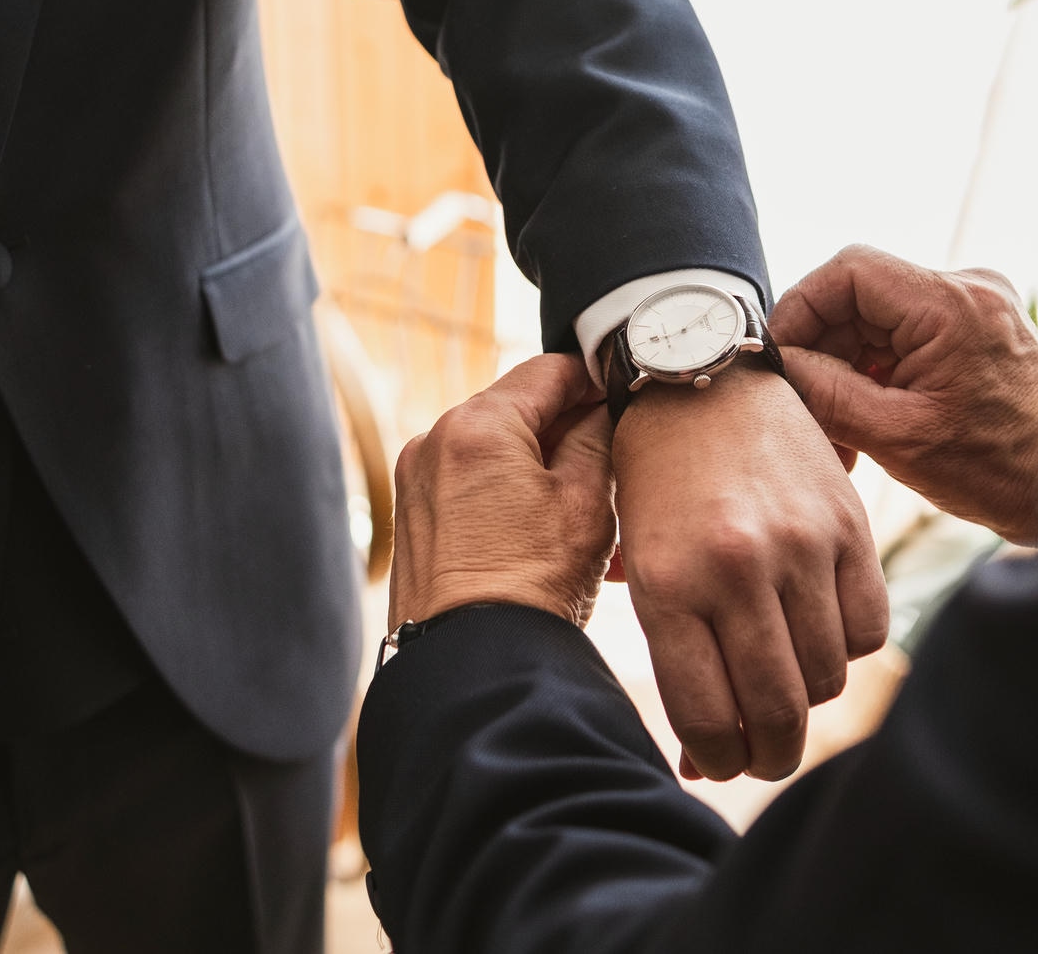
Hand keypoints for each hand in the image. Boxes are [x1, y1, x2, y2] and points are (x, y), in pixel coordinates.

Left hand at [389, 353, 615, 631]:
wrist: (476, 668)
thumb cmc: (534, 587)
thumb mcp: (587, 502)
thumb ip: (596, 437)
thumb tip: (599, 409)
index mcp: (476, 425)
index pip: (547, 370)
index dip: (593, 377)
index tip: (623, 394)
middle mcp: (434, 442)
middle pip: (517, 412)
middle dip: (569, 431)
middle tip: (617, 460)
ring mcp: (417, 484)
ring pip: (497, 454)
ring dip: (544, 469)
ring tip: (594, 511)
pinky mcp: (414, 522)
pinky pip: (473, 489)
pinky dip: (513, 498)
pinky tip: (554, 534)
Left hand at [612, 364, 886, 782]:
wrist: (700, 377)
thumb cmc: (655, 480)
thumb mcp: (640, 560)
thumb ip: (674, 656)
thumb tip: (702, 764)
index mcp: (669, 582)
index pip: (707, 717)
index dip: (719, 760)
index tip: (722, 763)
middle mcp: (735, 567)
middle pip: (777, 712)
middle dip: (771, 756)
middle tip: (764, 755)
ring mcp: (799, 544)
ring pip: (827, 676)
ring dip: (810, 697)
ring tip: (787, 682)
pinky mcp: (848, 522)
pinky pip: (869, 626)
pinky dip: (849, 646)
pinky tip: (819, 629)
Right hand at [770, 244, 1037, 545]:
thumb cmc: (998, 468)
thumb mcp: (895, 436)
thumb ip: (825, 392)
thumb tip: (776, 365)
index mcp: (951, 305)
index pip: (849, 271)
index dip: (802, 307)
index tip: (779, 355)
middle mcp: (966, 290)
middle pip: (859, 296)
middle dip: (822, 349)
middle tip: (803, 404)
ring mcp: (972, 306)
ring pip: (876, 318)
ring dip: (844, 366)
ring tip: (834, 428)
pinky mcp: (972, 328)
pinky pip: (902, 334)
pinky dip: (874, 371)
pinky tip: (863, 418)